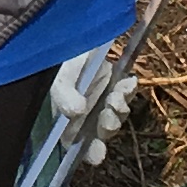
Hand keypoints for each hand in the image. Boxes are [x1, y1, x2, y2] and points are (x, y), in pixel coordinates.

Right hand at [47, 44, 133, 167]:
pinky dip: (129, 89)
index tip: (97, 154)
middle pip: (102, 132)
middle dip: (108, 126)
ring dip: (119, 108)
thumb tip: (76, 112)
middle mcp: (86, 114)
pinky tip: (128, 81)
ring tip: (116, 95)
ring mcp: (102, 99)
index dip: (89, 153)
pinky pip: (127, 93)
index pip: (79, 145)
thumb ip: (64, 96)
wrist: (74, 32)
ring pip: (117, 114)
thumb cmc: (59, 59)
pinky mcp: (115, 83)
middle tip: (108, 117)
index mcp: (68, 120)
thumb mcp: (58, 79)